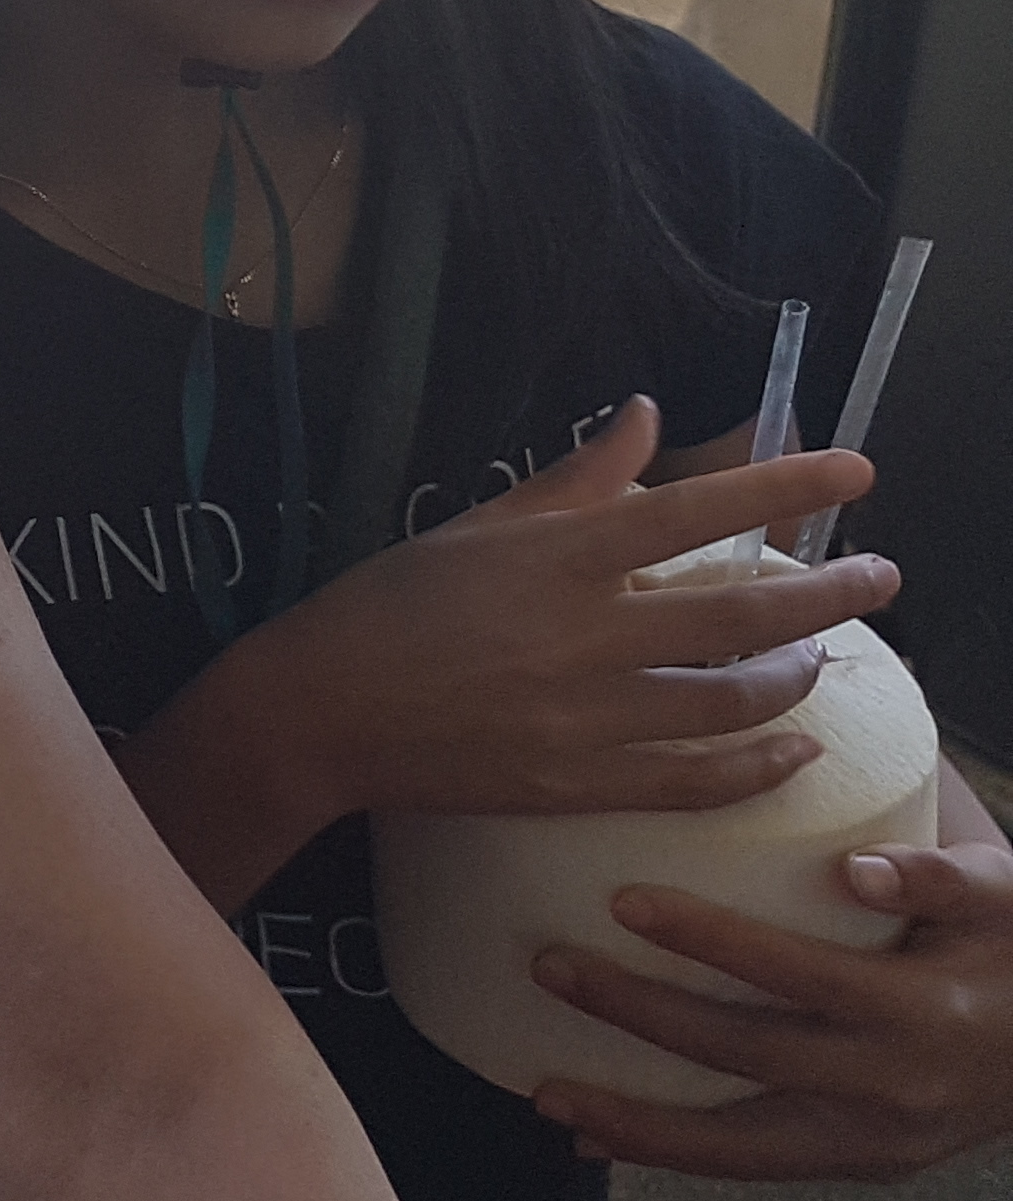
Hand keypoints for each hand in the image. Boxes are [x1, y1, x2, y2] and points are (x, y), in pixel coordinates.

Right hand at [234, 396, 892, 827]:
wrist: (319, 711)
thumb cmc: (385, 607)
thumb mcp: (473, 527)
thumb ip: (570, 479)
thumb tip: (645, 416)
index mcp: (553, 559)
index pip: (691, 512)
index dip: (780, 488)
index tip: (854, 472)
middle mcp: (581, 635)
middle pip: (737, 615)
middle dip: (826, 594)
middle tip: (882, 578)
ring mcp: (582, 717)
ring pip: (728, 701)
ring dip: (794, 678)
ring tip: (822, 660)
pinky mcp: (574, 784)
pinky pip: (692, 780)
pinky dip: (756, 767)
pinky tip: (795, 752)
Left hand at [530, 837, 1012, 1178]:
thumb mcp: (1007, 901)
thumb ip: (939, 875)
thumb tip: (857, 869)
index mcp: (922, 1014)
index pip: (799, 975)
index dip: (711, 941)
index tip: (623, 901)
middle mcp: (892, 1090)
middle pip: (744, 1058)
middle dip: (638, 1018)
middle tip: (549, 969)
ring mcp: (875, 1143)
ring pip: (739, 1147)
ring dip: (637, 1125)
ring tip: (548, 1098)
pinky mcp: (860, 1166)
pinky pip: (755, 1167)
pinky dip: (677, 1158)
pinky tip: (601, 1142)